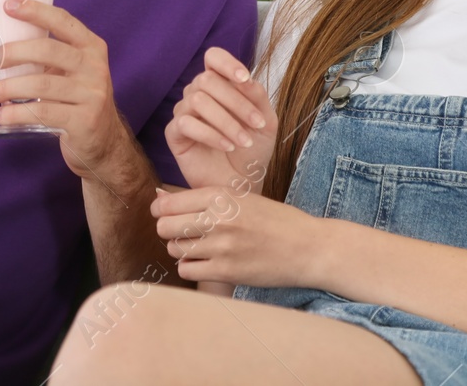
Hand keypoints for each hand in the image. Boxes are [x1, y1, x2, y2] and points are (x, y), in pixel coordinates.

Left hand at [0, 0, 136, 181]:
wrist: (105, 141)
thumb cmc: (79, 100)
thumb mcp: (73, 72)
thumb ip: (49, 58)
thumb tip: (3, 49)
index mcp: (91, 47)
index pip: (63, 21)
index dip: (35, 11)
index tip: (9, 6)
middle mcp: (94, 67)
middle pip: (48, 50)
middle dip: (13, 53)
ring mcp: (92, 94)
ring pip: (42, 85)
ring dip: (8, 88)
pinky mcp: (84, 121)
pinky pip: (42, 113)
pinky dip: (15, 114)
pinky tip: (0, 116)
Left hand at [151, 183, 323, 287]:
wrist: (307, 247)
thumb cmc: (274, 220)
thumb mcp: (241, 198)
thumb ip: (201, 198)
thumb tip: (158, 196)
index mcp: (221, 195)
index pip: (168, 203)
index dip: (161, 211)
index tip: (166, 215)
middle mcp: (218, 219)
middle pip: (165, 226)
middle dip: (167, 230)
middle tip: (181, 233)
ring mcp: (221, 246)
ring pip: (174, 249)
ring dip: (181, 249)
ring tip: (199, 247)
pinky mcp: (226, 271)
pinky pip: (187, 270)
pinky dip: (191, 267)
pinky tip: (205, 262)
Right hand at [166, 47, 277, 190]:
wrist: (243, 183)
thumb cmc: (253, 151)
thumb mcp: (265, 121)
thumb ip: (257, 97)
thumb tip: (245, 79)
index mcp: (220, 85)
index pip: (213, 58)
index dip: (226, 63)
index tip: (244, 78)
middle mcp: (198, 94)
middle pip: (207, 79)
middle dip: (236, 102)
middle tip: (257, 124)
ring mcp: (184, 113)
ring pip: (197, 100)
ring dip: (226, 121)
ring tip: (243, 141)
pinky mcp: (174, 134)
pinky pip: (186, 123)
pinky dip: (211, 134)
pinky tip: (227, 147)